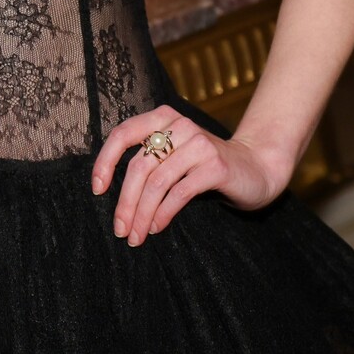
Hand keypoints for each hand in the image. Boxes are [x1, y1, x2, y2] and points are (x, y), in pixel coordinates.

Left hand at [90, 105, 286, 244]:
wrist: (256, 168)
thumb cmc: (206, 166)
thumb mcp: (173, 155)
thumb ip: (148, 160)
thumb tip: (108, 191)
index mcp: (163, 118)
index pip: (123, 134)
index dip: (105, 162)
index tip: (97, 190)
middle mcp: (180, 126)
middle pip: (139, 166)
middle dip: (124, 202)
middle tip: (119, 229)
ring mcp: (198, 144)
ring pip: (156, 182)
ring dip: (142, 213)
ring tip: (136, 235)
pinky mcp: (215, 165)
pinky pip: (179, 192)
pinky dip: (163, 213)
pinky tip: (156, 227)